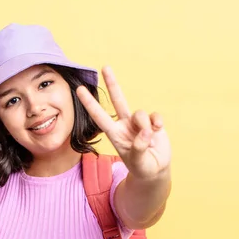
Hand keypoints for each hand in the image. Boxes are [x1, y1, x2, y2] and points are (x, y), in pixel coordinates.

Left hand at [76, 66, 171, 180]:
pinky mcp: (153, 123)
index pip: (99, 116)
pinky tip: (159, 131)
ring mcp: (139, 123)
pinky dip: (157, 123)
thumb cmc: (142, 168)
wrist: (157, 170)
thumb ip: (139, 148)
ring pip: (140, 113)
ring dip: (145, 126)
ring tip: (149, 141)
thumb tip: (145, 132)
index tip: (79, 90)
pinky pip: (154, 116)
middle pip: (117, 100)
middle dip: (112, 84)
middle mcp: (125, 125)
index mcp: (115, 135)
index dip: (90, 103)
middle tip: (105, 67)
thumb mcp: (138, 162)